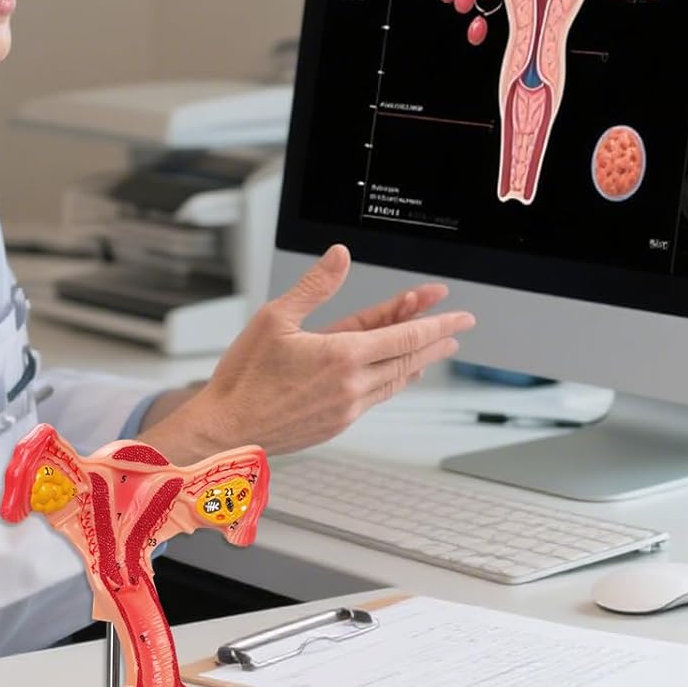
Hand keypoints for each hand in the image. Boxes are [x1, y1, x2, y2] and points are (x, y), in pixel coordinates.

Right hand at [145, 245, 474, 457]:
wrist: (228, 430)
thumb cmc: (245, 377)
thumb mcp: (276, 318)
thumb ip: (315, 286)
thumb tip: (339, 257)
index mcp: (342, 355)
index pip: (405, 335)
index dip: (436, 322)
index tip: (459, 315)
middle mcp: (353, 385)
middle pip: (408, 358)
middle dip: (436, 341)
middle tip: (458, 329)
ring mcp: (349, 408)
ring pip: (396, 379)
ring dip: (418, 361)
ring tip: (435, 349)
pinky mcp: (339, 423)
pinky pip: (378, 396)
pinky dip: (394, 380)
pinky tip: (397, 374)